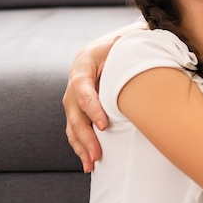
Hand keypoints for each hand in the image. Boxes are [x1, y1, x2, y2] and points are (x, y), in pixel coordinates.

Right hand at [63, 37, 114, 172]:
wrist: (93, 55)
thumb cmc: (107, 51)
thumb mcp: (114, 44)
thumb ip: (122, 44)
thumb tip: (131, 38)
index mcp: (80, 71)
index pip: (83, 92)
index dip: (92, 108)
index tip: (103, 124)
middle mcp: (72, 90)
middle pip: (75, 116)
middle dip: (86, 137)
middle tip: (98, 153)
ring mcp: (72, 104)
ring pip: (73, 128)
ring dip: (81, 148)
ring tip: (92, 164)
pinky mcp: (76, 114)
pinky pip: (74, 133)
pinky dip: (80, 149)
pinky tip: (88, 164)